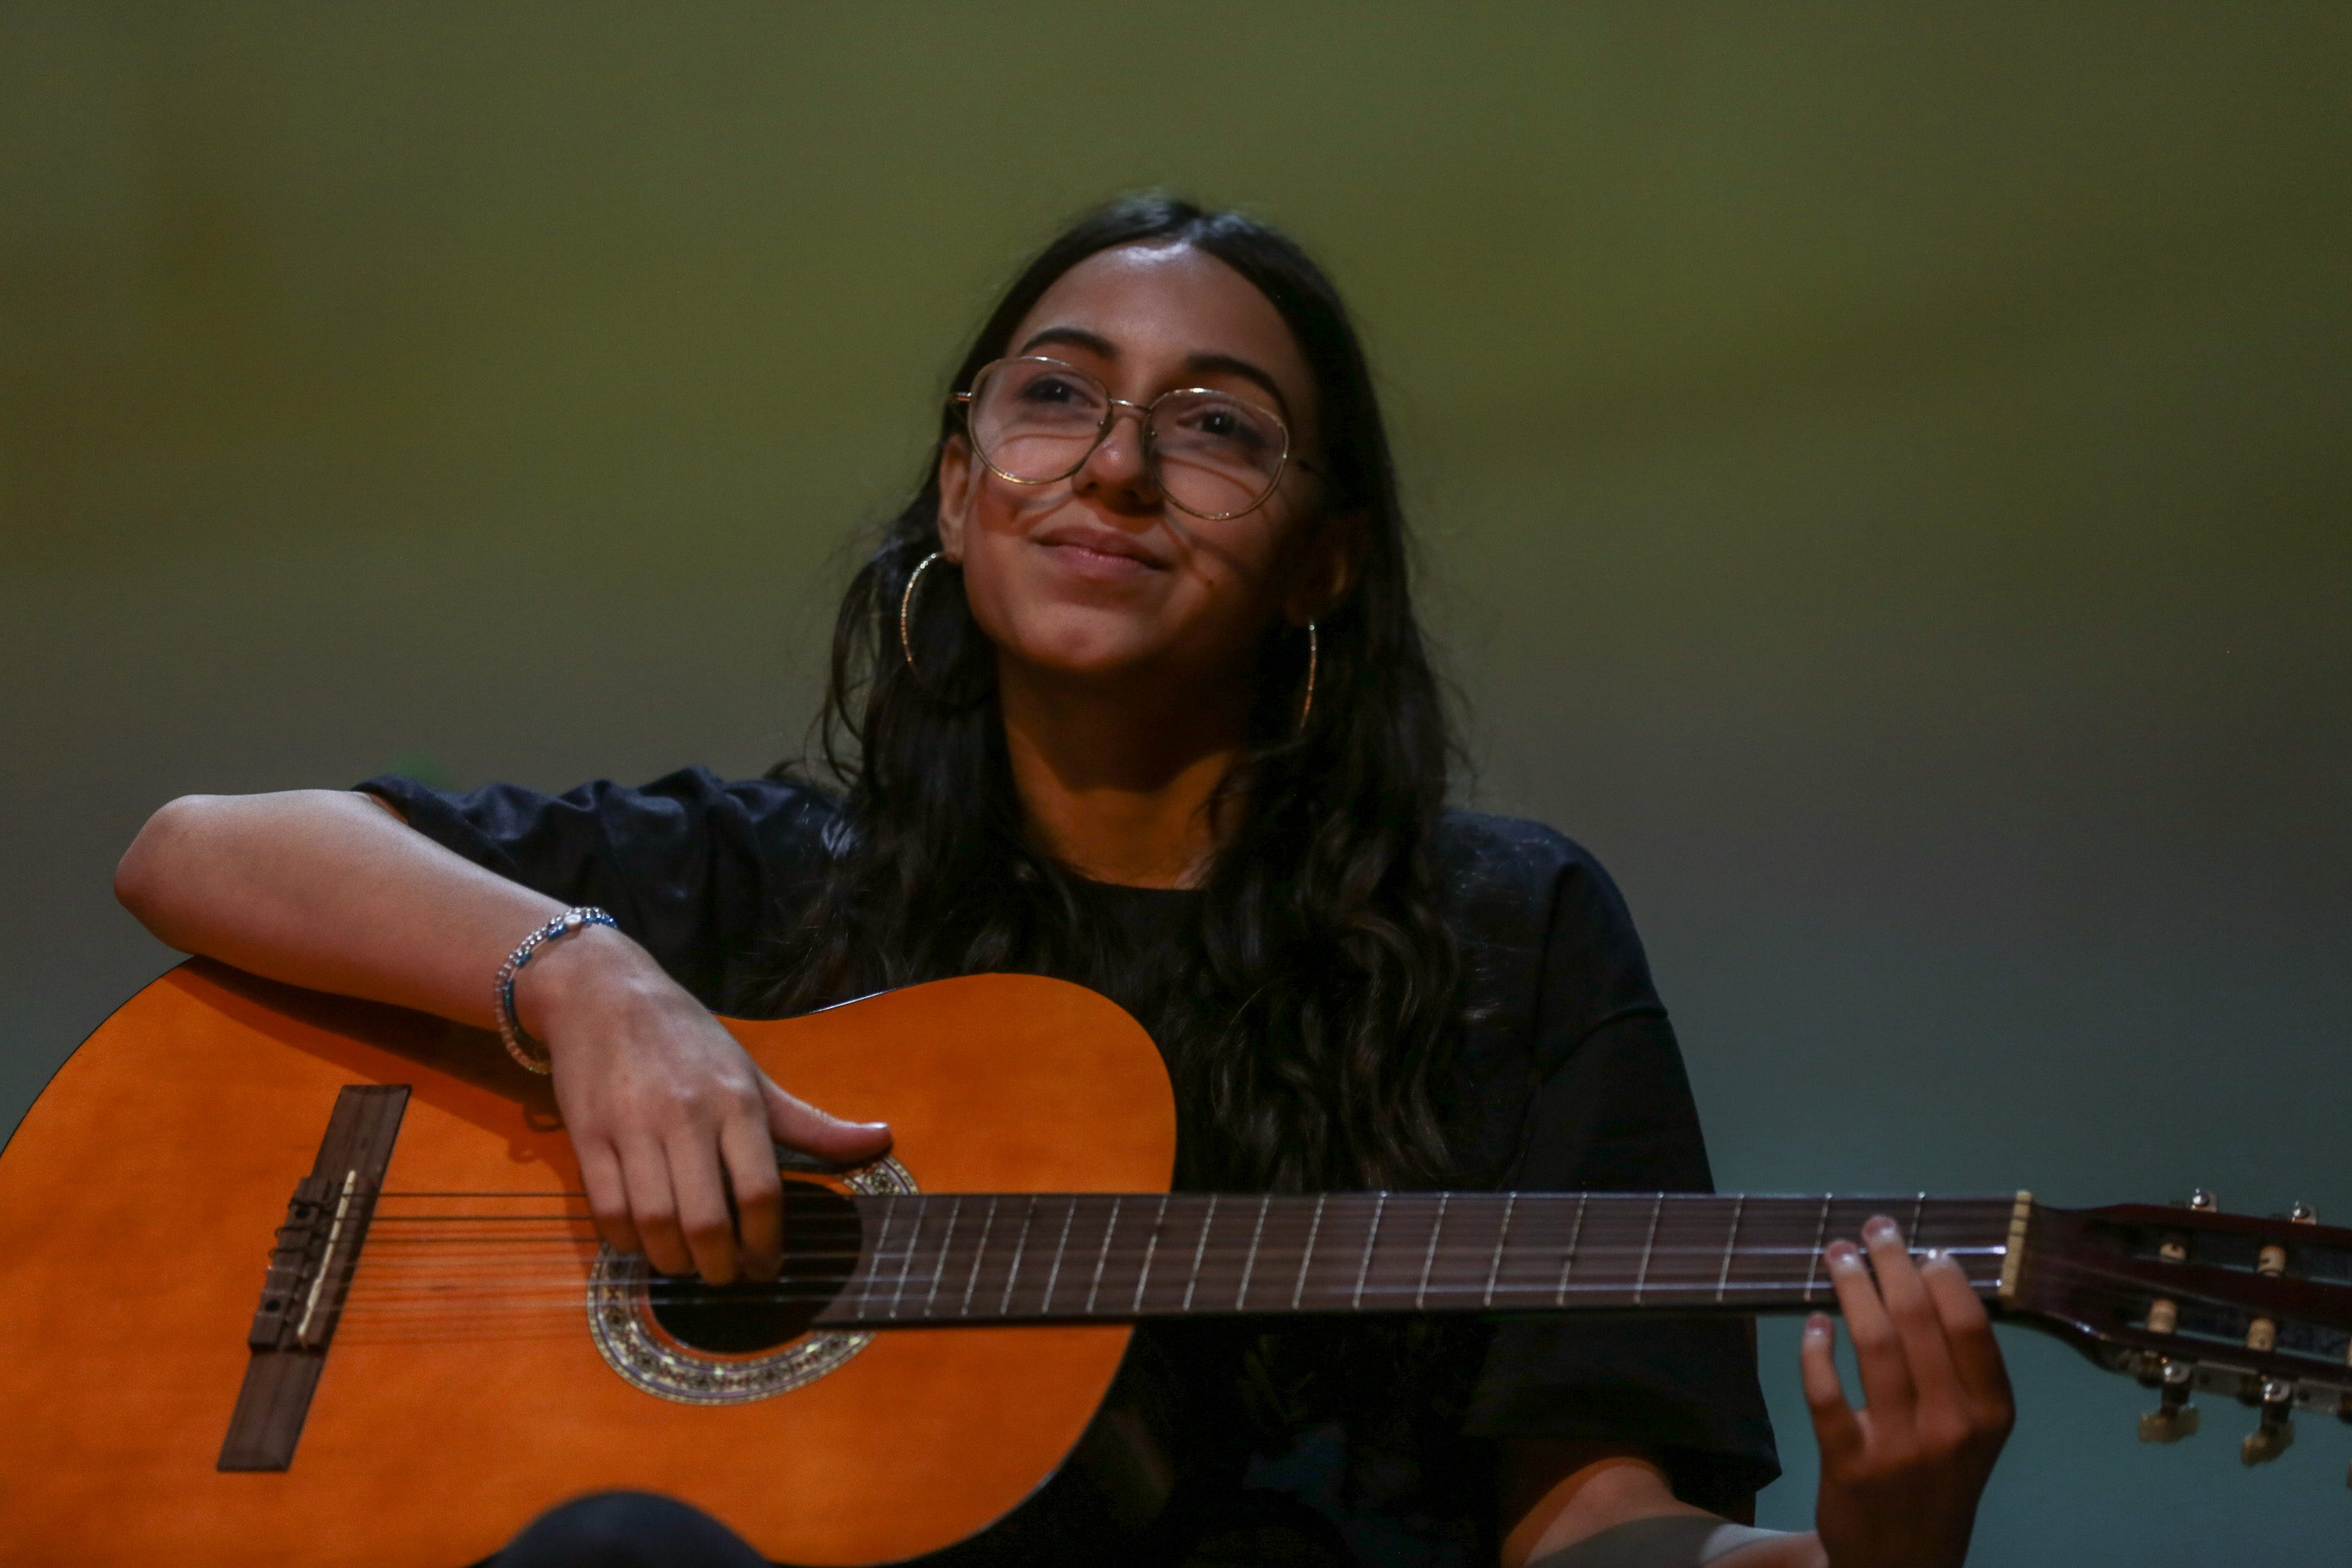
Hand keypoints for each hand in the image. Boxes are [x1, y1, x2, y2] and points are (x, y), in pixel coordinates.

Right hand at [518, 930, 891, 1283]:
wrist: (604, 996)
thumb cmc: (689, 1040)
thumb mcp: (754, 1077)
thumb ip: (812, 1124)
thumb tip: (881, 1140)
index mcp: (737, 1103)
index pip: (760, 1192)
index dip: (766, 1244)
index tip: (766, 1267)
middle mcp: (686, 1117)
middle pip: (705, 1220)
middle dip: (720, 1267)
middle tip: (727, 1276)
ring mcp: (632, 1128)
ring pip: (654, 1221)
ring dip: (672, 1261)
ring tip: (687, 1265)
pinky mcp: (587, 1136)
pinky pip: (607, 1209)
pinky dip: (626, 1241)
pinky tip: (643, 1242)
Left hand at [1800, 1216, 2014, 1567]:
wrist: (1904, 1563)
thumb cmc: (1940, 1481)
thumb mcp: (1972, 1434)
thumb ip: (1960, 1371)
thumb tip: (1930, 1281)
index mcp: (1990, 1415)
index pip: (1971, 1328)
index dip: (1945, 1280)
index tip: (1924, 1249)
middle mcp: (1951, 1427)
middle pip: (1918, 1323)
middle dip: (1892, 1265)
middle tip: (1872, 1230)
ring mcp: (1899, 1446)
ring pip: (1873, 1345)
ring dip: (1852, 1289)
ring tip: (1838, 1255)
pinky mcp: (1849, 1462)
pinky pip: (1825, 1391)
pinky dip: (1816, 1348)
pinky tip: (1813, 1322)